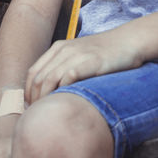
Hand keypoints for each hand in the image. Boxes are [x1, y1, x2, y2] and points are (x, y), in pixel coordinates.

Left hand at [24, 27, 141, 103]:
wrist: (130, 41)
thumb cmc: (106, 54)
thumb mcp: (80, 56)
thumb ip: (65, 68)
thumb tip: (52, 93)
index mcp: (59, 48)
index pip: (32, 72)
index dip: (27, 92)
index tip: (30, 108)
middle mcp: (64, 50)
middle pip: (38, 78)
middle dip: (34, 99)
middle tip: (37, 116)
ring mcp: (77, 54)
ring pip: (50, 79)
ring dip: (45, 99)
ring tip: (47, 114)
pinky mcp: (91, 61)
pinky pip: (68, 77)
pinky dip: (62, 92)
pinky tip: (64, 104)